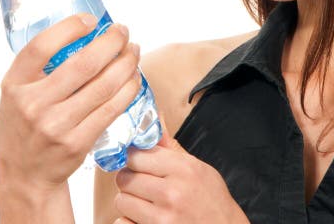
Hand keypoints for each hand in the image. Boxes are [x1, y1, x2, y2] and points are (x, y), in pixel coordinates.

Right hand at [0, 13, 141, 197]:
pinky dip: (128, 89)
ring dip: (126, 63)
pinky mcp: (77, 142)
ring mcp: (57, 125)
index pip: (41, 47)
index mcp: (14, 84)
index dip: (70, 28)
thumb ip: (37, 67)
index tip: (91, 20)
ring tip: (133, 51)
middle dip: (111, 42)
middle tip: (122, 31)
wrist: (24, 174)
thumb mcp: (15, 92)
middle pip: (83, 64)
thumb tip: (78, 31)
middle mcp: (33, 104)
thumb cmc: (23, 124)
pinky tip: (134, 77)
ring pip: (104, 86)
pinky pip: (112, 109)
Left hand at [112, 113, 249, 223]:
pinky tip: (144, 217)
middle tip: (142, 184)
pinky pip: (122, 222)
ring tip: (146, 202)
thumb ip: (170, 148)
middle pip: (125, 177)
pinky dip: (129, 220)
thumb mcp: (198, 168)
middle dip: (130, 180)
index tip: (138, 162)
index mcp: (183, 169)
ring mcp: (162, 217)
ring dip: (130, 201)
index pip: (137, 155)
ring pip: (121, 200)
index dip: (134, 158)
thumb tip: (153, 120)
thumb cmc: (212, 200)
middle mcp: (171, 192)